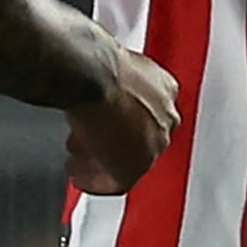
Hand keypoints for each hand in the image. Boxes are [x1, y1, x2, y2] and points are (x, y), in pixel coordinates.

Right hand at [63, 48, 180, 194]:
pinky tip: (80, 176)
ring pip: (128, 161)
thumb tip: (100, 82)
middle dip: (113, 142)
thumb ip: (117, 80)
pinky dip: (95, 181)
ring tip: (79, 157)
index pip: (151, 112)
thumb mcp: (114, 65)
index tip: (108, 121)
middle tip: (89, 141)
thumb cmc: (97, 64)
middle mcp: (167, 118)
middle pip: (141, 140)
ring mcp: (153, 143)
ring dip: (101, 160)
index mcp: (166, 88)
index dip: (123, 119)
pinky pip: (116, 183)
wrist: (94, 77)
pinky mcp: (135, 167)